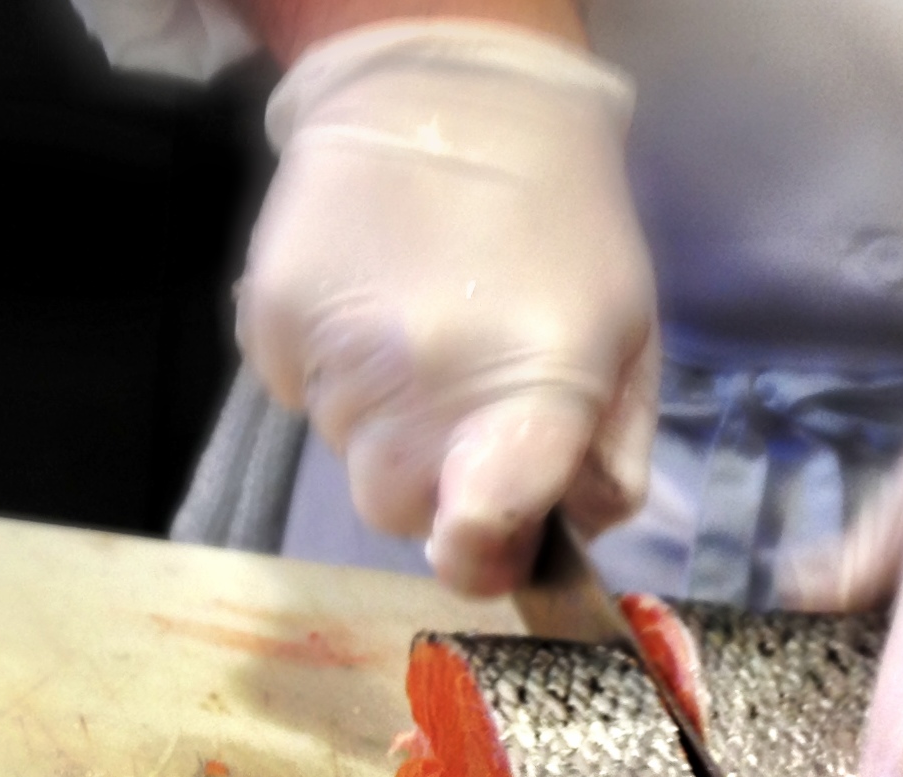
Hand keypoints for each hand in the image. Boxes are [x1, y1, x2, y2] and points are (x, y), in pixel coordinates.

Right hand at [239, 19, 658, 593]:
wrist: (450, 91)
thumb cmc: (562, 223)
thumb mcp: (630, 338)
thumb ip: (612, 458)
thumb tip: (568, 535)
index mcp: (530, 396)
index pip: (475, 543)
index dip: (480, 558)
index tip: (486, 538)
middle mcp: (424, 389)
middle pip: (398, 508)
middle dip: (430, 477)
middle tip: (461, 394)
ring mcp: (337, 359)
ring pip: (346, 452)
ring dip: (380, 415)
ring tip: (415, 320)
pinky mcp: (272, 323)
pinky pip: (296, 394)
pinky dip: (325, 367)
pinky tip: (366, 298)